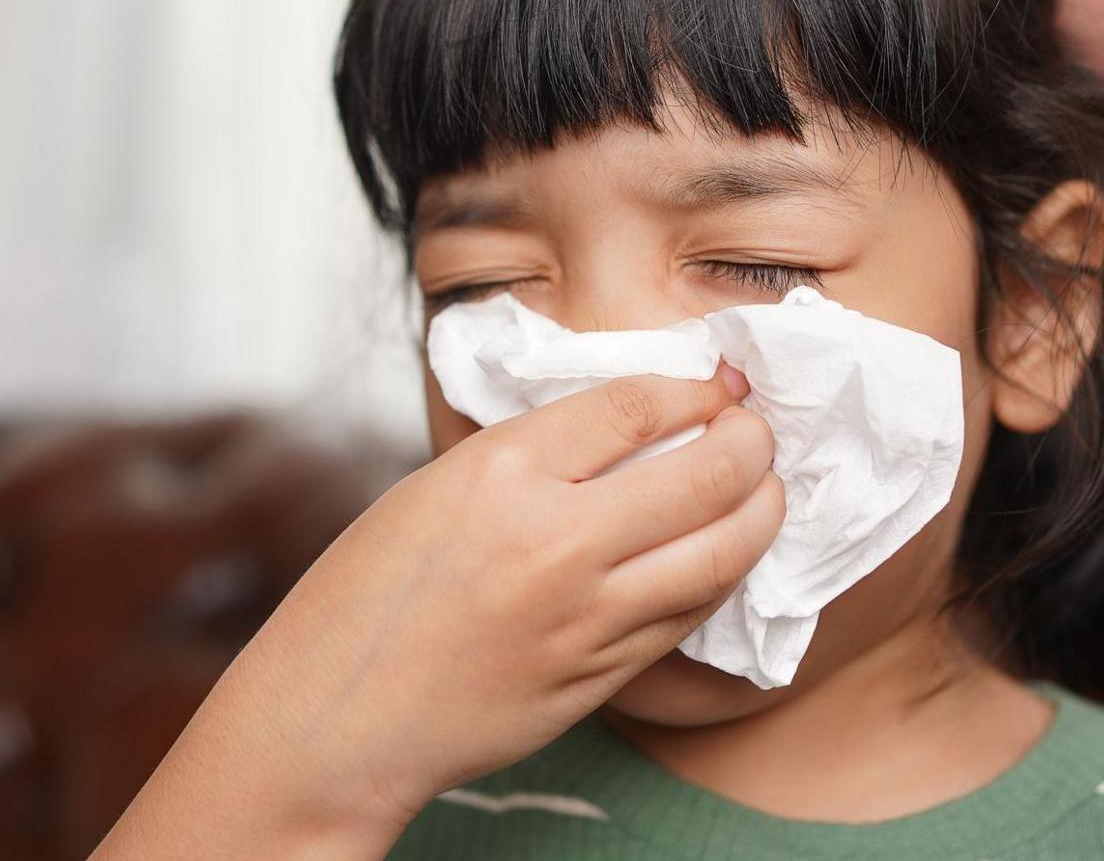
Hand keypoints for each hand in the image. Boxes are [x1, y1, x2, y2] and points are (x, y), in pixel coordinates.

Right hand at [97, 367, 782, 858]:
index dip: (693, 389)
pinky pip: (688, 615)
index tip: (714, 385)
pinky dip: (721, 575)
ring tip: (766, 489)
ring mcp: (587, 618)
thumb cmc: (366, 595)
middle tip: (756, 430)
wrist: (336, 717)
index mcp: (501, 472)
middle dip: (751, 442)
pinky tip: (723, 555)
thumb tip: (628, 427)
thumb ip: (528, 456)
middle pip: (704, 474)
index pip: (635, 406)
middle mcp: (555, 540)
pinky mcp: (601, 677)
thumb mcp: (433, 488)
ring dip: (762, 511)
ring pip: (721, 553)